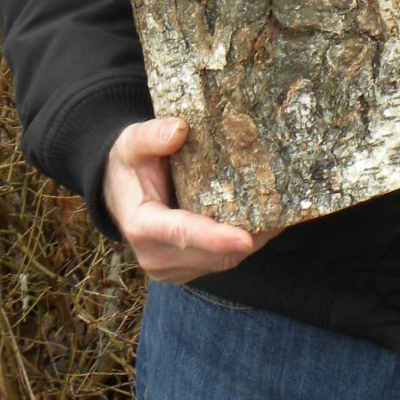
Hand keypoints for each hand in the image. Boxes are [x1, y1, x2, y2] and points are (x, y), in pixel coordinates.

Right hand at [103, 117, 277, 282]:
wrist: (119, 189)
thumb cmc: (129, 163)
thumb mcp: (132, 142)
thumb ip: (152, 135)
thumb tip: (180, 130)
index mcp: (141, 225)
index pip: (182, 234)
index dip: (214, 238)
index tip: (245, 237)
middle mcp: (155, 255)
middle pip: (210, 254)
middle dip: (246, 237)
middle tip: (280, 210)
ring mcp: (171, 268)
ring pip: (221, 262)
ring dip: (251, 242)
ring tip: (279, 213)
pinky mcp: (186, 269)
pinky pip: (221, 262)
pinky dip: (244, 244)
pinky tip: (265, 220)